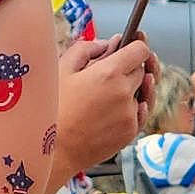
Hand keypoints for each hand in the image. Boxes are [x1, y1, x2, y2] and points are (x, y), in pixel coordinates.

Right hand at [55, 34, 151, 181]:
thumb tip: (106, 43)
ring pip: (142, 92)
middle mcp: (125, 93)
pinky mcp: (130, 132)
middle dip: (131, 66)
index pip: (140, 50)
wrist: (54, 150)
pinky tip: (116, 106)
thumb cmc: (52, 110)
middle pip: (142, 70)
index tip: (131, 43)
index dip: (136, 44)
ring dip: (133, 87)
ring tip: (115, 87)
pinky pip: (139, 113)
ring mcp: (130, 114)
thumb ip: (86, 49)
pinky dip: (132, 107)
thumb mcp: (61, 69)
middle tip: (114, 67)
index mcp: (109, 73)